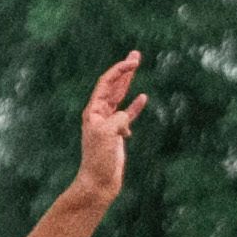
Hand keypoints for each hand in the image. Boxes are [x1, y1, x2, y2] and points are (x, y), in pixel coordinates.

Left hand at [71, 52, 147, 205]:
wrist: (99, 182)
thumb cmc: (99, 159)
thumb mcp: (107, 134)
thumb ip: (117, 119)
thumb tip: (125, 117)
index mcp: (93, 111)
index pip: (106, 83)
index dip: (120, 71)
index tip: (134, 63)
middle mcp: (99, 114)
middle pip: (113, 86)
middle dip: (124, 70)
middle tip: (136, 54)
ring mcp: (108, 124)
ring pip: (120, 97)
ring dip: (128, 83)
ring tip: (137, 67)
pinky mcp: (117, 134)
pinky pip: (127, 115)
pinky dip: (134, 107)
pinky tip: (142, 98)